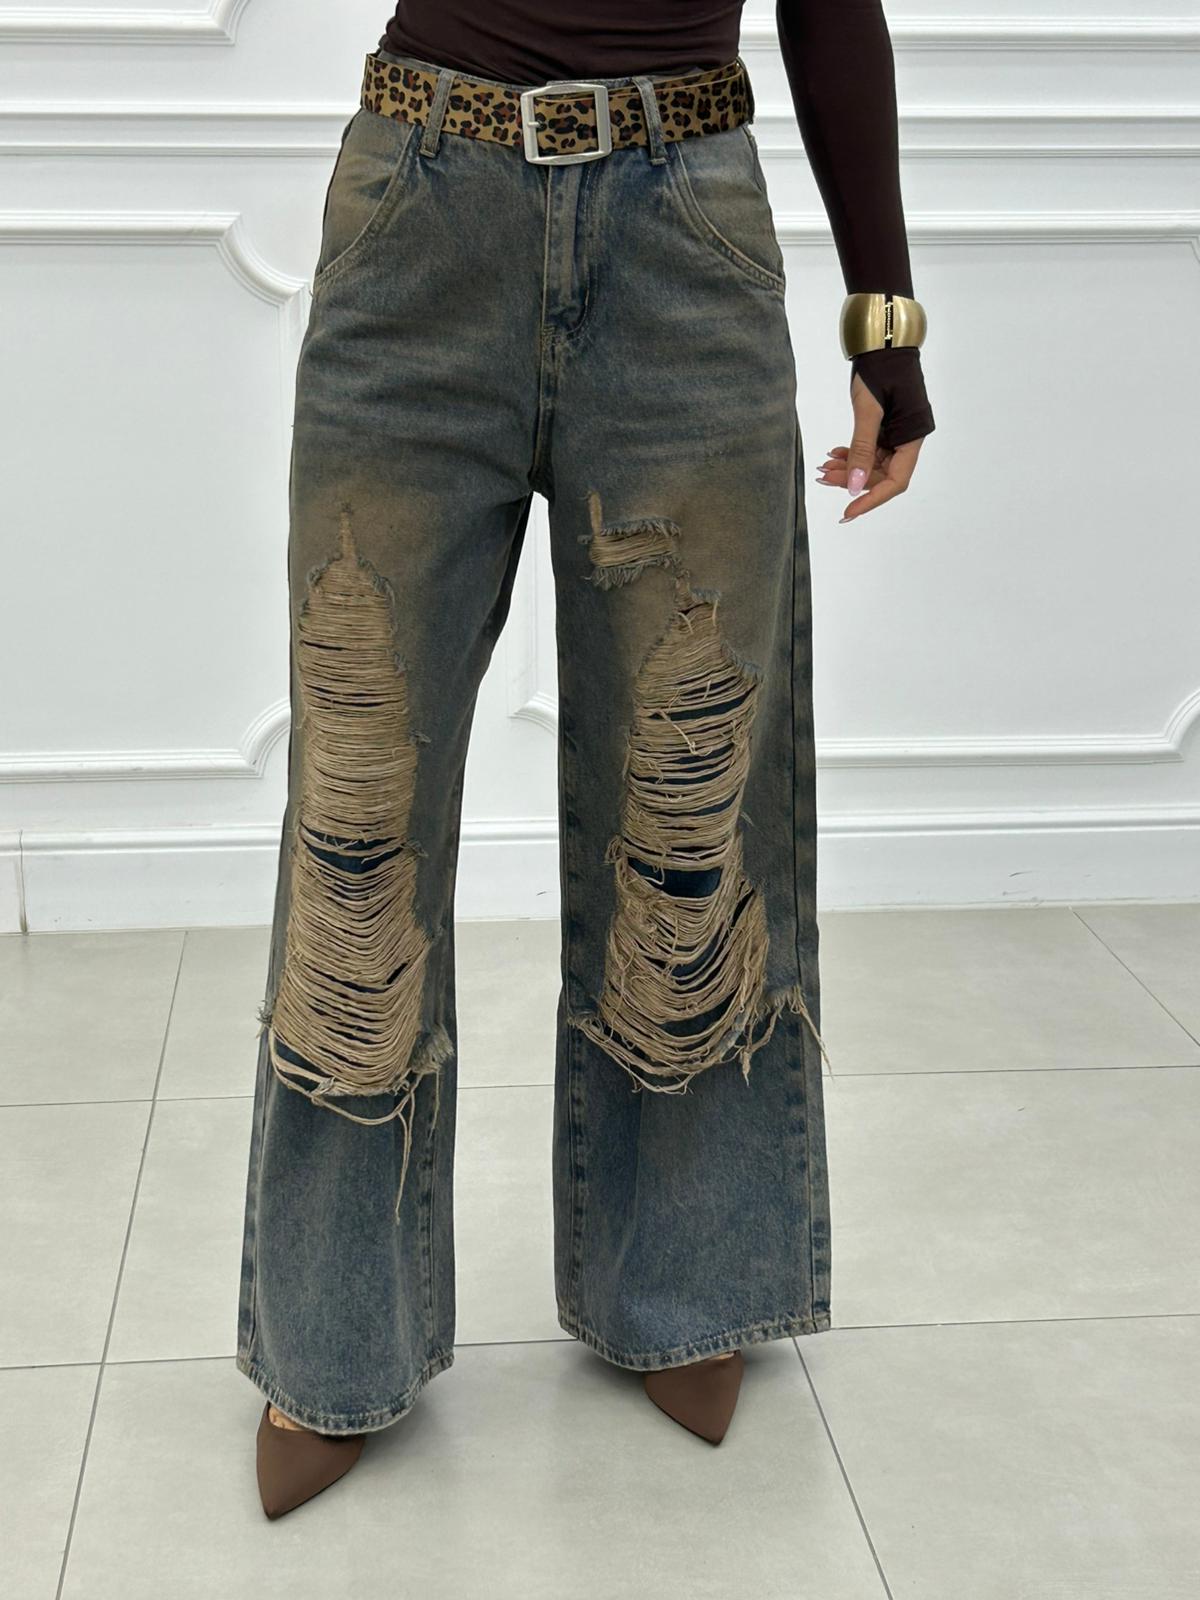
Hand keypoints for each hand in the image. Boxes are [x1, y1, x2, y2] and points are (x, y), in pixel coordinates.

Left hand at [816, 370, 924, 522]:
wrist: (883, 340)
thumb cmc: (880, 369)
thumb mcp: (868, 411)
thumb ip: (862, 449)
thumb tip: (855, 487)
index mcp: (913, 437)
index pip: (895, 482)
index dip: (872, 499)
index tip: (848, 511)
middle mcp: (909, 438)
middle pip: (882, 474)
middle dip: (853, 480)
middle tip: (823, 478)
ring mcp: (898, 433)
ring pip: (873, 463)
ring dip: (849, 468)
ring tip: (823, 468)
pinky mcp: (887, 426)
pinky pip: (870, 449)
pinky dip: (852, 454)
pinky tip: (833, 454)